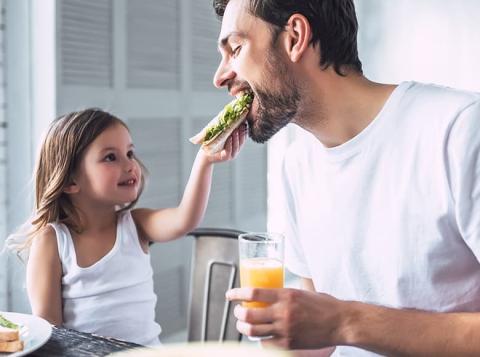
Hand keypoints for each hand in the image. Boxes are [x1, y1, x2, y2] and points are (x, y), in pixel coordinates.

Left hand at [202, 123, 246, 162]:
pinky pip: (229, 150)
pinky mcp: (225, 158)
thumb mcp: (220, 134)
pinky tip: (230, 138)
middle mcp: (235, 150)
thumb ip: (226, 128)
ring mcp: (231, 155)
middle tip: (242, 125)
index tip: (244, 122)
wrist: (205, 154)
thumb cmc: (212, 143)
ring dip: (236, 138)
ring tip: (236, 130)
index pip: (243, 137)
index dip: (244, 130)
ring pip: (236, 146)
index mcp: (236, 144)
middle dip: (242, 133)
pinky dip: (230, 144)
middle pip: (241, 141)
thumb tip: (230, 115)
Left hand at [226, 287, 344, 349]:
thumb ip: (285, 294)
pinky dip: (259, 340)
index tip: (230, 294)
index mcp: (285, 295)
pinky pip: (265, 343)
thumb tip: (270, 293)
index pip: (253, 292)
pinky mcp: (289, 344)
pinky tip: (260, 336)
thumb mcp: (302, 292)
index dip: (237, 294)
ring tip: (242, 324)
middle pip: (248, 314)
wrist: (341, 322)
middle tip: (237, 311)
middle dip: (237, 313)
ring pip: (252, 331)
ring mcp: (285, 329)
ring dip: (243, 327)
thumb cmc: (324, 305)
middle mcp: (283, 312)